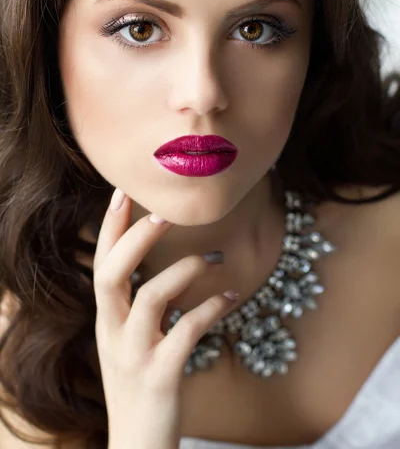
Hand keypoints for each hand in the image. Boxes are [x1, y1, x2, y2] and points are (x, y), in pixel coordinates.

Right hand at [93, 188, 238, 448]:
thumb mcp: (131, 342)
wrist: (137, 447)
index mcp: (106, 320)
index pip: (101, 264)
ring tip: (214, 257)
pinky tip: (232, 298)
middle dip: (136, 237)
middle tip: (165, 211)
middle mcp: (111, 333)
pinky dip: (211, 309)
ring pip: (151, 298)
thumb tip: (174, 269)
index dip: (110, 228)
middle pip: (111, 274)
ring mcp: (133, 355)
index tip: (122, 191)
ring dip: (184, 271)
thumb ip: (143, 308)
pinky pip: (187, 332)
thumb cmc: (140, 383)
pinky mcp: (160, 376)